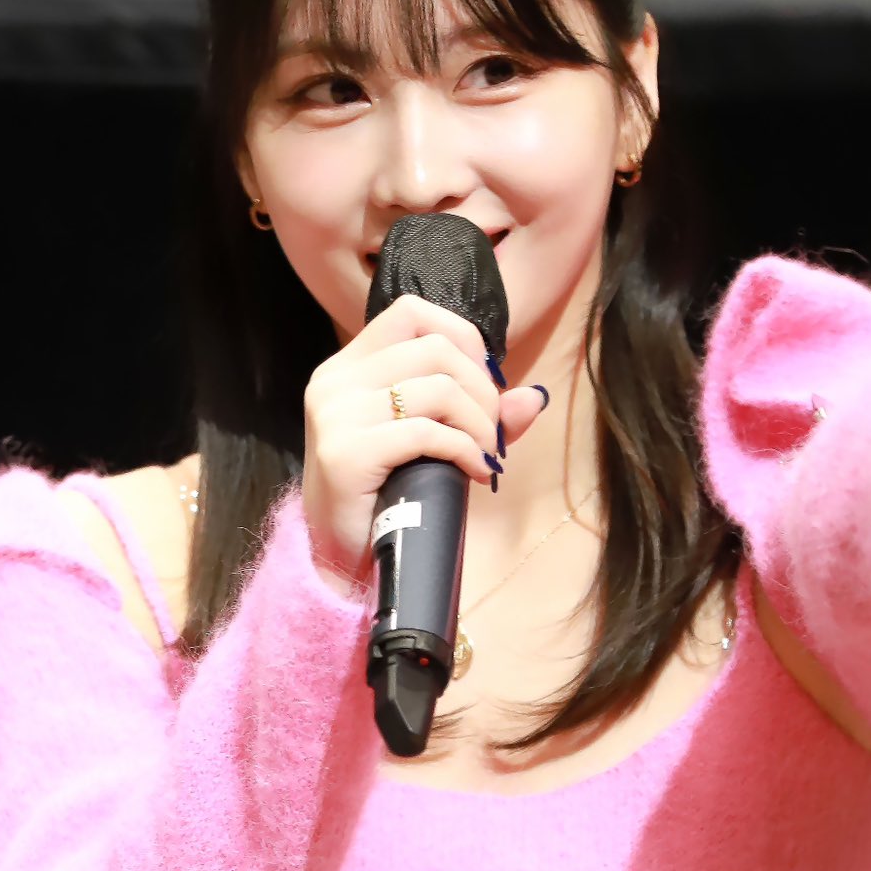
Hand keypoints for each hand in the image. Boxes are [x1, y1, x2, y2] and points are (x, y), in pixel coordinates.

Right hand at [301, 292, 547, 591]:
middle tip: (491, 431)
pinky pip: (427, 433)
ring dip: (479, 423)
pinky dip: (466, 450)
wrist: (338, 557)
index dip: (463, 339)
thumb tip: (535, 397)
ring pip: (437, 388)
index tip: (485, 385)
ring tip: (486, 454)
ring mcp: (335, 414)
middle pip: (434, 348)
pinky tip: (476, 472)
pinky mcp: (345, 452)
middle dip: (482, 389)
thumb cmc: (385, 495)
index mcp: (348, 367)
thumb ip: (480, 414)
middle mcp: (335, 381)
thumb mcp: (432, 442)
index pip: (412, 312)